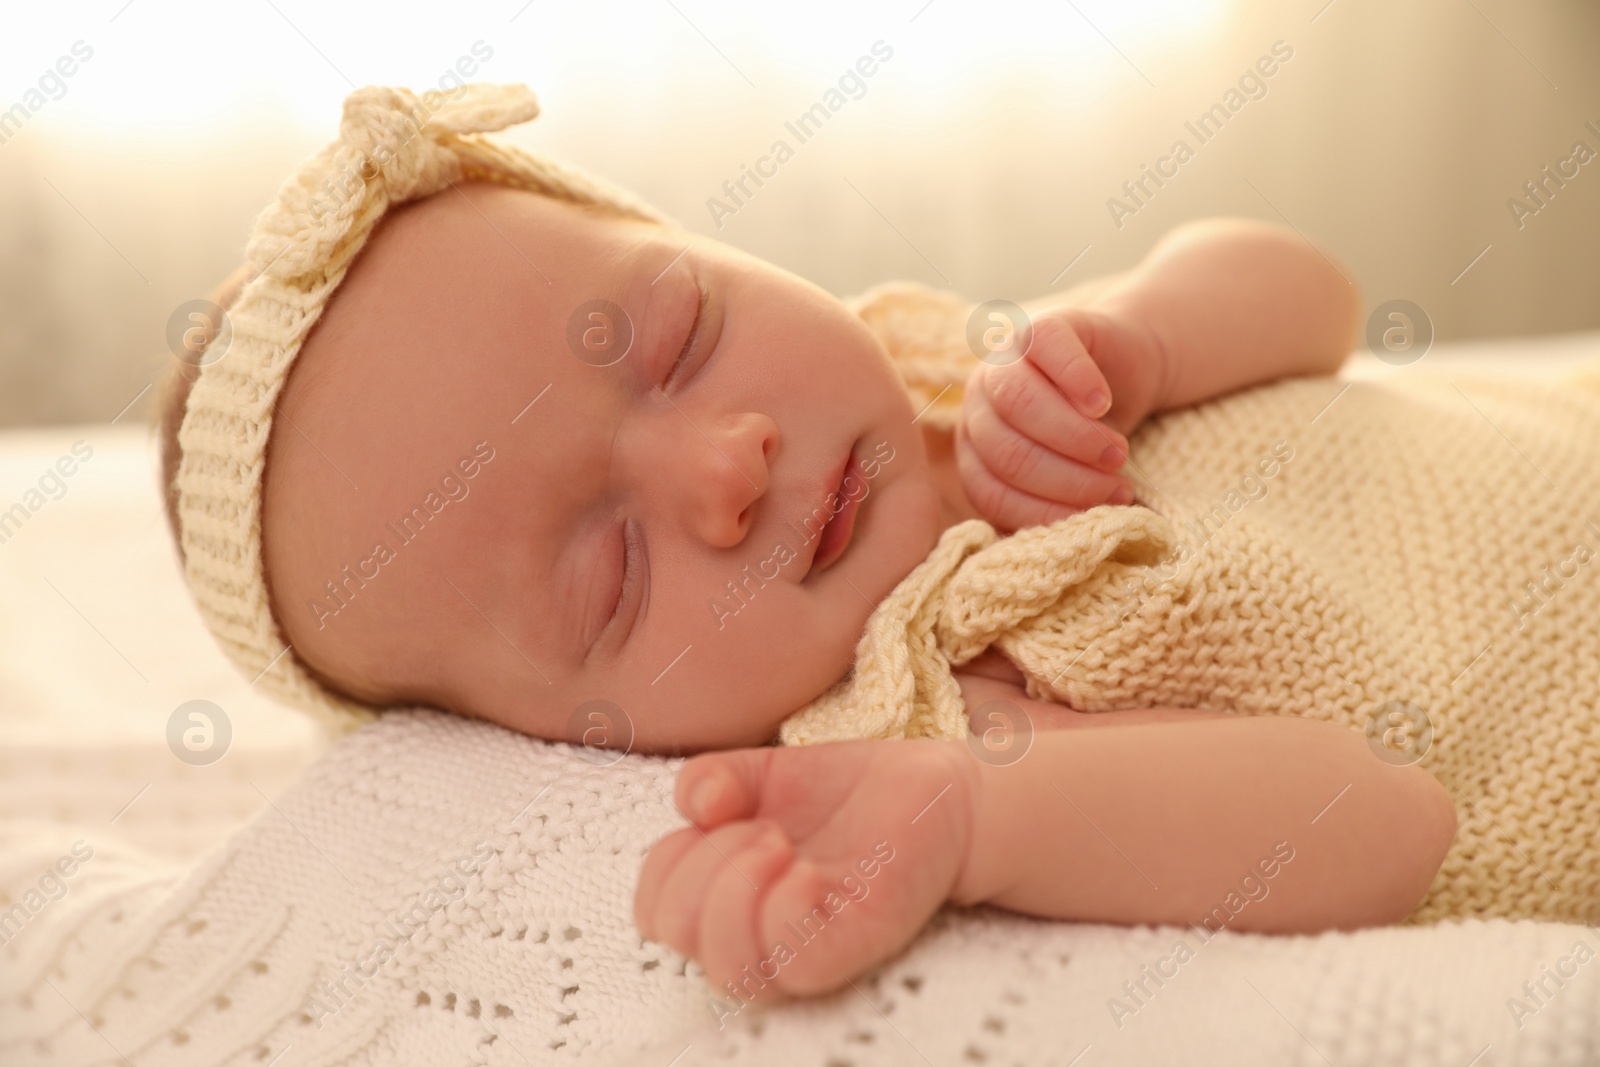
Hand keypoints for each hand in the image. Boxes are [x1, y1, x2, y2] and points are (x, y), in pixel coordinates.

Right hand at [634, 740, 973, 1000]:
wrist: (938, 790)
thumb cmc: (851, 792)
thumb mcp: (764, 770)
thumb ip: (712, 778)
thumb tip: (695, 804)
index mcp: (726, 893)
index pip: (654, 910)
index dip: (669, 858)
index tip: (725, 811)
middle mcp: (759, 930)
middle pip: (677, 935)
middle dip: (703, 863)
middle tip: (764, 828)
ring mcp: (806, 944)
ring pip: (730, 968)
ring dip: (737, 889)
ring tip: (780, 846)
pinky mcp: (855, 944)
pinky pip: (795, 962)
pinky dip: (786, 910)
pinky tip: (810, 870)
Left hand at [955, 305, 1166, 530]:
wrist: (1126, 367)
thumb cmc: (1095, 435)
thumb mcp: (1070, 476)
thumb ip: (1051, 505)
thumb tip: (1060, 549)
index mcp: (975, 447)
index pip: (989, 492)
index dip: (1041, 513)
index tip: (1091, 520)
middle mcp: (979, 403)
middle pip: (1006, 451)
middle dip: (1066, 480)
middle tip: (1115, 490)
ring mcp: (1004, 361)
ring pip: (1019, 404)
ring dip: (1075, 439)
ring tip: (1117, 455)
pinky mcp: (1043, 327)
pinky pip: (1049, 355)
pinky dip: (1078, 384)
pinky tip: (1104, 404)